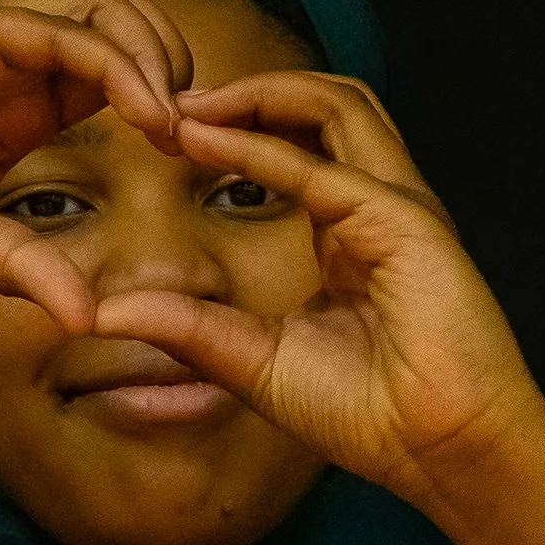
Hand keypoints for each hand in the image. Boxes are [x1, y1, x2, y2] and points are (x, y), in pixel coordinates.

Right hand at [0, 0, 189, 330]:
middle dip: (185, 77)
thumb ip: (21, 268)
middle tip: (205, 139)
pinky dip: (115, 62)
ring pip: (112, 14)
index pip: (126, 87)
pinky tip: (142, 111)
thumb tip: (88, 319)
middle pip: (137, 35)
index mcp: (27, 110)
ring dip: (160, 60)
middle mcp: (23, 67)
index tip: (204, 169)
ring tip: (175, 124)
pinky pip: (63, 30)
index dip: (173, 117)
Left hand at [92, 68, 544, 544]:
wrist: (440, 452)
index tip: (164, 135)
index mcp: (349, 231)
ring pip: (338, 104)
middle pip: (323, 106)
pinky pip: (324, 167)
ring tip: (187, 105)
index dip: (232, 131)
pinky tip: (205, 142)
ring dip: (258, 93)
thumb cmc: (367, 414)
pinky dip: (259, 147)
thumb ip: (187, 328)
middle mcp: (377, 205)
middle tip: (167, 102)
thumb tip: (104, 312)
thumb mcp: (254, 361)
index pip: (298, 146)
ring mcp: (397, 207)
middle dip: (245, 92)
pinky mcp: (406, 223)